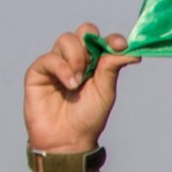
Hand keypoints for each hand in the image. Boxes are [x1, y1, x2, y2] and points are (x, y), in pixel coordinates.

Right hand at [25, 24, 135, 152]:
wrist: (68, 139)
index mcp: (96, 64)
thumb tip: (132, 51)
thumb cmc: (88, 117)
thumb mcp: (105, 91)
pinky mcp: (39, 71)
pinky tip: (70, 84)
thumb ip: (112, 68)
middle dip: (90, 43)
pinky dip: (62, 68)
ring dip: (76, 58)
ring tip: (78, 82)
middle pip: (83, 32)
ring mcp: (57, 63)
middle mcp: (76, 59)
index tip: (121, 45)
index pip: (103, 41)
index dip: (112, 39)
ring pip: (67, 40)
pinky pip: (50, 57)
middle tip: (94, 63)